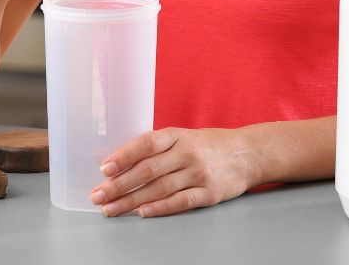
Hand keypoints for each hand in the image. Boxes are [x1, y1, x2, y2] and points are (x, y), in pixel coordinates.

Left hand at [89, 127, 255, 217]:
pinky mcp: (210, 193)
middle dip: (119, 184)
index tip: (104, 168)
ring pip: (159, 188)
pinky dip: (160, 208)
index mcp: (179, 135)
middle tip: (98, 195)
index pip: (147, 143)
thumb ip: (159, 149)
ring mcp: (199, 173)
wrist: (250, 153)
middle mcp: (188, 152)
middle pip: (148, 170)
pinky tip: (142, 213)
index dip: (124, 155)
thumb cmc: (211, 145)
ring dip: (132, 200)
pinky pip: (181, 201)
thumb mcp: (186, 137)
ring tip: (111, 208)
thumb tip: (122, 164)